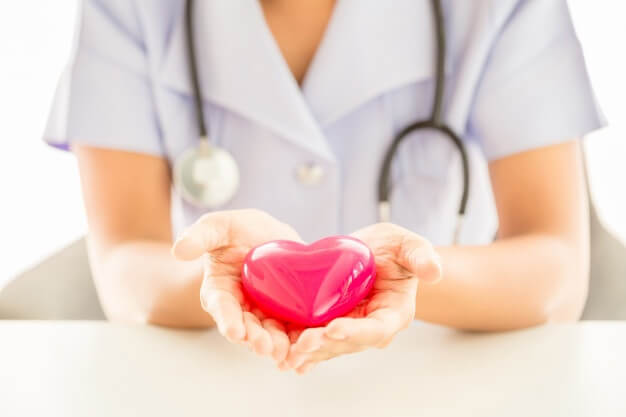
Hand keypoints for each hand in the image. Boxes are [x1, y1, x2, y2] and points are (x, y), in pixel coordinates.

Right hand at [172, 209, 300, 362]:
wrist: (269, 234)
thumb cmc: (238, 230)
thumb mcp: (219, 226)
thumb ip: (200, 236)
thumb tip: (179, 250)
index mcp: (218, 291)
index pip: (221, 308)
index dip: (228, 320)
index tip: (234, 331)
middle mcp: (239, 309)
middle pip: (246, 328)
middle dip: (255, 339)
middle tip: (264, 346)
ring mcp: (263, 313)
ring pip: (269, 334)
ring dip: (276, 345)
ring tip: (284, 351)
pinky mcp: (285, 313)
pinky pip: (291, 331)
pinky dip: (296, 341)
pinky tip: (304, 349)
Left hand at [283, 223, 441, 373]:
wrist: (372, 254)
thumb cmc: (394, 249)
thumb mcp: (407, 244)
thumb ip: (420, 255)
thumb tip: (434, 271)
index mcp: (393, 314)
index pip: (375, 330)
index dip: (355, 332)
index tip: (333, 328)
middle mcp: (371, 328)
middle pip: (347, 344)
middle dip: (324, 345)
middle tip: (302, 344)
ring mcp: (350, 330)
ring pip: (328, 346)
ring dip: (308, 352)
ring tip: (288, 354)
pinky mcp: (330, 326)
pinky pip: (316, 341)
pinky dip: (300, 350)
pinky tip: (284, 358)